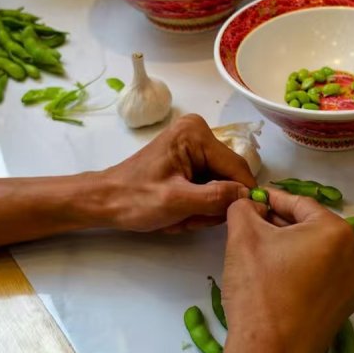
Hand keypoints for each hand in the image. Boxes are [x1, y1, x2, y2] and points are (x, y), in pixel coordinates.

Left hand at [101, 114, 254, 232]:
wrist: (105, 201)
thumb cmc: (134, 199)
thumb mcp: (177, 202)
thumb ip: (216, 197)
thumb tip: (249, 196)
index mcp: (196, 134)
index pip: (237, 168)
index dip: (239, 197)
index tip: (228, 219)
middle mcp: (199, 133)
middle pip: (228, 177)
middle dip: (213, 204)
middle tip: (188, 219)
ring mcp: (194, 145)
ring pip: (220, 185)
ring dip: (204, 207)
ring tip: (180, 216)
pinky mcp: (190, 158)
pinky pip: (209, 185)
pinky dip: (198, 203)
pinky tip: (179, 211)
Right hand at [222, 189, 353, 352]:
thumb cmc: (258, 291)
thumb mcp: (242, 236)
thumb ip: (244, 208)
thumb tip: (250, 204)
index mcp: (337, 232)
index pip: (300, 204)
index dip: (272, 199)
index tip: (254, 198)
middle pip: (311, 229)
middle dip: (281, 225)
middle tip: (252, 225)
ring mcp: (353, 286)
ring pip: (317, 254)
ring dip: (290, 249)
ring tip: (260, 254)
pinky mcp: (344, 310)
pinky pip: (321, 279)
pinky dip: (301, 273)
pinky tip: (276, 281)